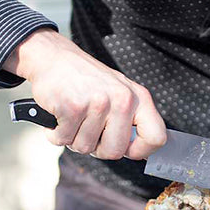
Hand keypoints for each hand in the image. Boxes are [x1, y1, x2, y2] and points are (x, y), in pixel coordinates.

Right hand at [3, 28, 166, 159]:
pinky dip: (55, 133)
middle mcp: (122, 99)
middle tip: (89, 131)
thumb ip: (131, 119)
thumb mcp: (119, 92)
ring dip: (73, 138)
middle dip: (97, 149)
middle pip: (115, 152)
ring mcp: (98, 103)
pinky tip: (59, 116)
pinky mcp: (73, 107)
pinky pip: (64, 140)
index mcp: (139, 98)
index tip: (126, 149)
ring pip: (85, 148)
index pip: (156, 137)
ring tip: (72, 117)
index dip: (141, 151)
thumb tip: (140, 151)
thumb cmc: (85, 80)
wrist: (53, 58)